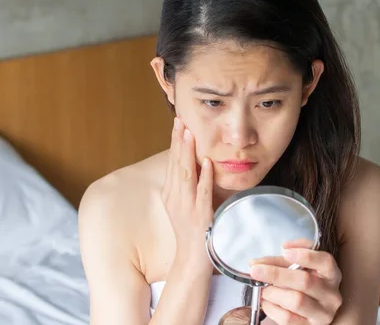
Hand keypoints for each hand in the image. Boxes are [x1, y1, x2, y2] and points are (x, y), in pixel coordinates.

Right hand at [162, 117, 213, 264]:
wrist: (192, 258)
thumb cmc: (190, 230)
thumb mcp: (183, 204)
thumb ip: (185, 185)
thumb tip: (189, 163)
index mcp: (171, 193)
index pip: (172, 162)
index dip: (174, 141)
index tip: (178, 122)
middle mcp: (176, 197)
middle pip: (176, 164)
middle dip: (178, 141)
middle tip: (180, 120)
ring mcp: (187, 207)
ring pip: (186, 175)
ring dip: (188, 153)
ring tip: (190, 134)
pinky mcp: (200, 215)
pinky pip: (203, 193)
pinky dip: (205, 177)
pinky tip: (208, 163)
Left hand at [250, 239, 342, 324]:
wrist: (310, 311)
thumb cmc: (304, 284)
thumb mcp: (298, 267)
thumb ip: (282, 260)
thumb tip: (258, 261)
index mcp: (331, 274)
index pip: (325, 262)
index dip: (306, 256)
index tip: (285, 251)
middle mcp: (331, 294)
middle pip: (305, 281)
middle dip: (276, 274)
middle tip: (256, 270)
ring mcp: (322, 314)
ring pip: (296, 301)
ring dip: (273, 292)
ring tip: (263, 289)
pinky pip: (288, 318)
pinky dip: (272, 308)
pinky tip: (266, 302)